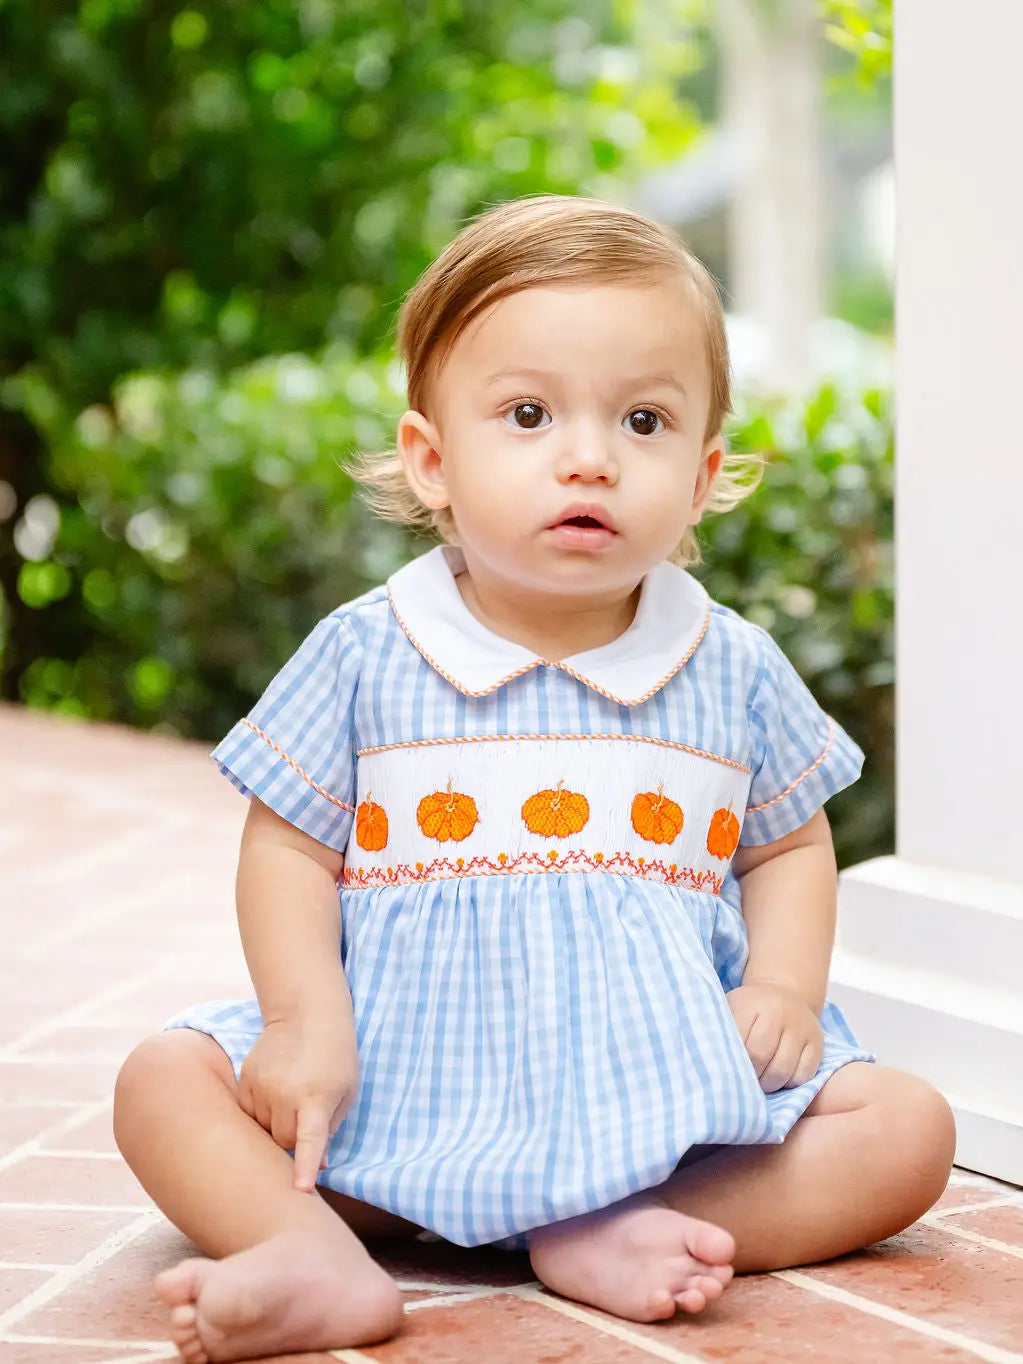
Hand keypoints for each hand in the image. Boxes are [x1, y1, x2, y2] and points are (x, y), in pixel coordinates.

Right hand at [237, 1016, 358, 1191]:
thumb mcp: (346, 1092)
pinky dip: (260, 1111)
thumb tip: (317, 1166)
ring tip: (291, 1093)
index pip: (310, 1139)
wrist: (307, 1015)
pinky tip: (274, 1090)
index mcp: (317, 1097)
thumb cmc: (335, 1057)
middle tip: (308, 1109)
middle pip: (283, 1142)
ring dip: (276, 1123)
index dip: (305, 1165)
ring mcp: (261, 1086)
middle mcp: (285, 1093)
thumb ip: (330, 1129)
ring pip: (263, 1130)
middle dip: (295, 1136)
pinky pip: (248, 1114)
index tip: (300, 1188)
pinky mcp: (245, 1079)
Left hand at [726, 982, 822, 1092]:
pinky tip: (779, 1077)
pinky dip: (789, 1083)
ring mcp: (801, 1027)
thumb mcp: (731, 1009)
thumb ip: (719, 1030)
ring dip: (768, 1084)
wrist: (784, 993)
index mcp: (751, 1003)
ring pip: (783, 1070)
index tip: (726, 1071)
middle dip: (749, 1076)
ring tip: (759, 1082)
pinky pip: (804, 1075)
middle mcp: (779, 1012)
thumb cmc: (749, 1009)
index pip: (739, 1042)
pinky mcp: (817, 1042)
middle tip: (743, 1081)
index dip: (732, 1062)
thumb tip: (707, 1061)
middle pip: (760, 1057)